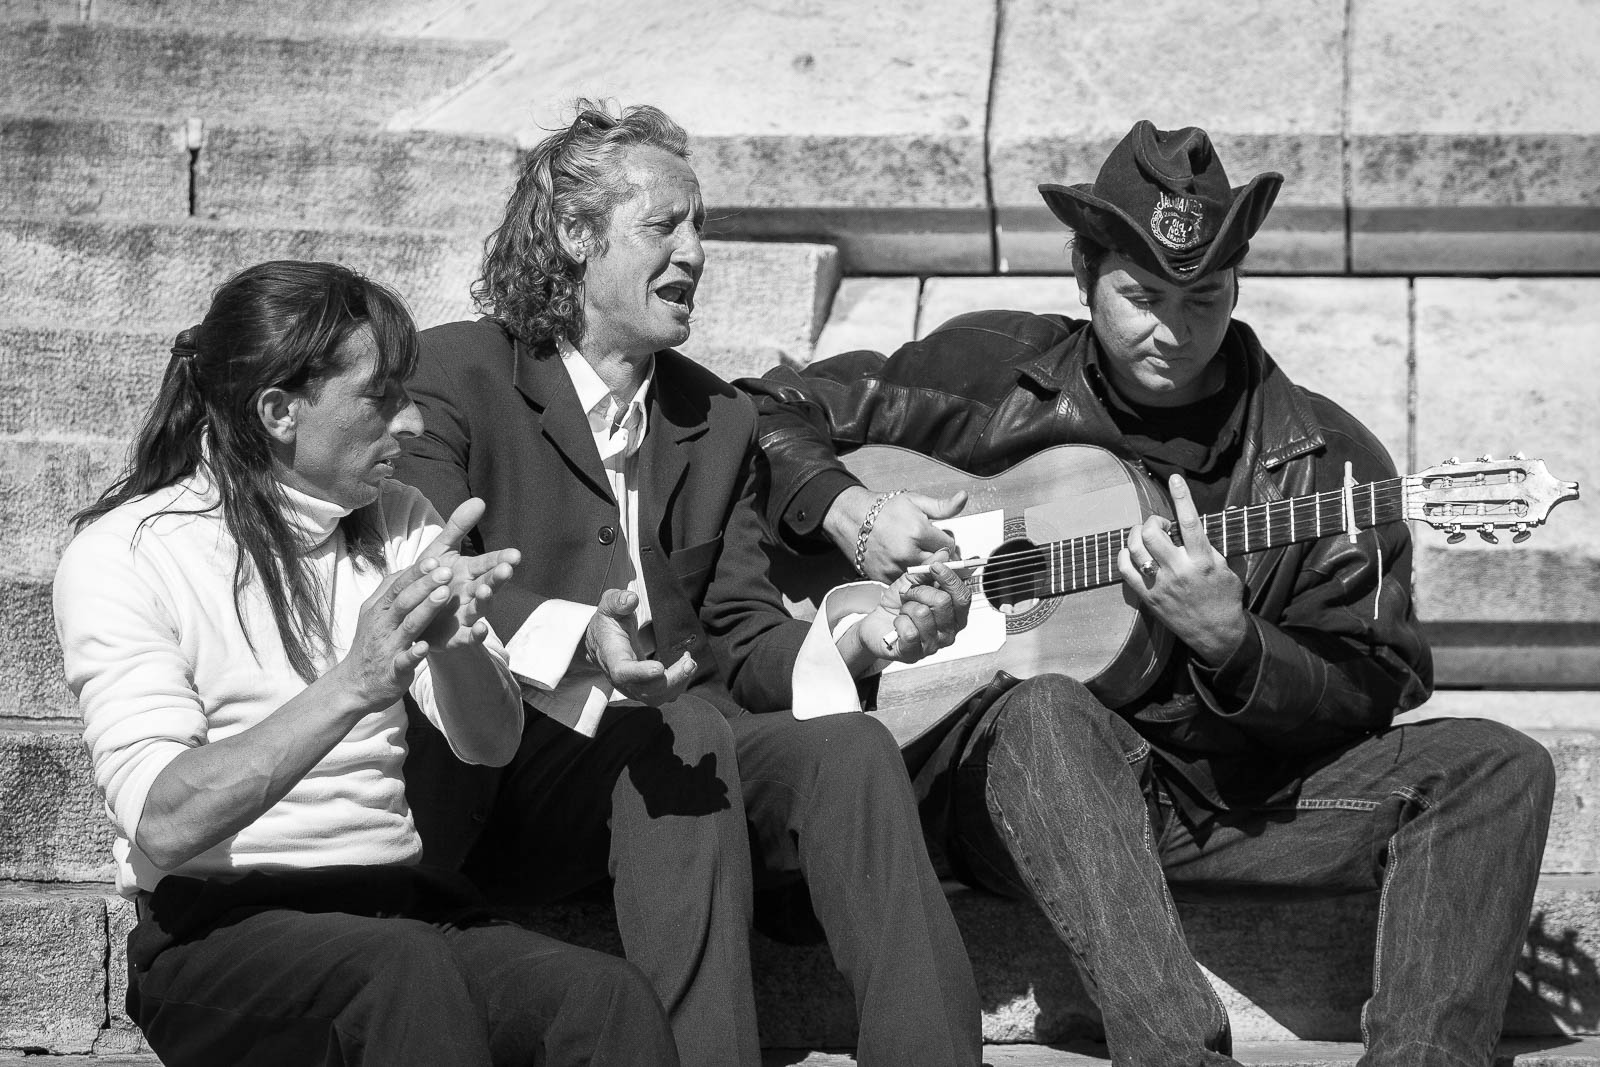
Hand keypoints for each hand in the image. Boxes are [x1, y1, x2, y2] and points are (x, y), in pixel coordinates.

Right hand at [332, 558, 460, 706]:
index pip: (398, 586)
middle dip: (425, 585)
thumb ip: (389, 592)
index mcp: (379, 610)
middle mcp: (382, 626)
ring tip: (444, 594)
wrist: (354, 685)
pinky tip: (427, 646)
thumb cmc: (371, 643)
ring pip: (408, 626)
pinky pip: (404, 661)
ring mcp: (387, 648)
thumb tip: (407, 568)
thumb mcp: (374, 615)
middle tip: (447, 570)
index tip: (435, 558)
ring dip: (426, 610)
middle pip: (404, 601)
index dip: (416, 572)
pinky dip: (414, 654)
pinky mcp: (393, 671)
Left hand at [414, 498, 520, 653]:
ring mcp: (466, 615)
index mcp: (470, 572)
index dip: (500, 559)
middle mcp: (472, 593)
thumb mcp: (440, 551)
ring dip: (485, 600)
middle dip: (497, 577)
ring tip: (485, 590)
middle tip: (506, 568)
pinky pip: (469, 637)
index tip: (514, 555)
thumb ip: (458, 527)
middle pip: (488, 584)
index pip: (488, 563)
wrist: (414, 616)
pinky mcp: (456, 636)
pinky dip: (476, 634)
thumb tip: (480, 500)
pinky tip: (480, 629)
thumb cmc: (431, 580)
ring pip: (480, 608)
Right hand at [584, 589, 695, 706]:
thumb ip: (618, 600)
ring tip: (690, 662)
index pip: (622, 672)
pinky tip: (686, 665)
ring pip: (656, 697)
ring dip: (678, 683)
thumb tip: (632, 599)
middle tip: (689, 662)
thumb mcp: (608, 605)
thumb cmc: (608, 621)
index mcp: (611, 656)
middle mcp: (620, 678)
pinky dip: (678, 683)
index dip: (640, 673)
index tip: (659, 668)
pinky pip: (662, 695)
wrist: (601, 640)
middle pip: (645, 691)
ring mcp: (632, 686)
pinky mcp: (644, 688)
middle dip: (670, 680)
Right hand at [824, 485, 968, 582]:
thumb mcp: (916, 501)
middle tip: (931, 546)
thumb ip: (943, 506)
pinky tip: (905, 562)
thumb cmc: (883, 509)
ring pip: (925, 576)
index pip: (950, 547)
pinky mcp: (884, 578)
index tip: (939, 537)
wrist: (852, 518)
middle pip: (940, 564)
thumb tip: (963, 498)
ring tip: (917, 553)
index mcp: (918, 532)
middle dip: (940, 557)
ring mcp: (895, 567)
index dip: (947, 541)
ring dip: (926, 568)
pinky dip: (910, 577)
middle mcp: (907, 553)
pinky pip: (907, 583)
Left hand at [856, 552, 971, 663]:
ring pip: (923, 613)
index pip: (963, 595)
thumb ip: (928, 569)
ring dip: (906, 607)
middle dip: (920, 591)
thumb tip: (944, 553)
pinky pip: (910, 630)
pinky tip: (898, 625)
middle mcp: (949, 632)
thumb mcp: (912, 582)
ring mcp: (933, 645)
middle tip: (908, 593)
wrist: (876, 624)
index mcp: (954, 614)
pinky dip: (898, 622)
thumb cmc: (898, 606)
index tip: (936, 566)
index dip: (950, 579)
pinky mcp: (915, 654)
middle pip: (943, 602)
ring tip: (903, 611)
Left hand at [1118, 474, 1247, 664]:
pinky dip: (1125, 555)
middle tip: (1161, 524)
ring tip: (1146, 536)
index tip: (1175, 479)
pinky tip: (1133, 553)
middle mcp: (1179, 570)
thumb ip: (1213, 544)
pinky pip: (1125, 569)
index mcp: (1203, 560)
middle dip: (1153, 520)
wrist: (1216, 633)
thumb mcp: (1227, 567)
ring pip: (1135, 548)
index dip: (1182, 496)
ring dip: (1137, 534)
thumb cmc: (1224, 598)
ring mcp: (1161, 584)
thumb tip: (1206, 518)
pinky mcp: (1148, 596)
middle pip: (1152, 532)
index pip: (1190, 521)